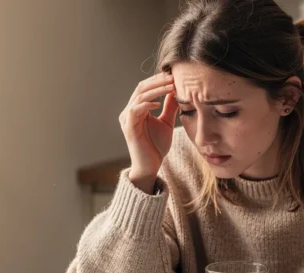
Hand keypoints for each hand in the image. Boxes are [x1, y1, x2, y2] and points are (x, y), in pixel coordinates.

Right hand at [118, 72, 178, 192]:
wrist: (150, 166)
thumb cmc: (156, 146)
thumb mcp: (166, 122)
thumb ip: (170, 107)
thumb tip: (176, 91)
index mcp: (137, 109)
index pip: (145, 87)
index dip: (158, 80)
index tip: (174, 75)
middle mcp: (129, 111)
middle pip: (141, 88)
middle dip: (157, 81)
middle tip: (172, 76)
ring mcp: (127, 119)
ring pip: (139, 96)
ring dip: (156, 90)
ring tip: (171, 86)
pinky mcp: (129, 128)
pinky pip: (135, 110)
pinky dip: (147, 104)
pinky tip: (159, 103)